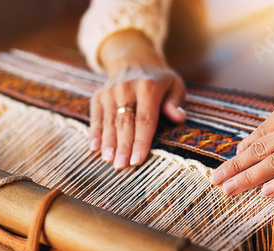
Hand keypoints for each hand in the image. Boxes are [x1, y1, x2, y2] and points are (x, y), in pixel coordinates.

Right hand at [90, 30, 185, 169]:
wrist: (134, 60)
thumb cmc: (159, 80)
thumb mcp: (174, 85)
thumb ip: (176, 102)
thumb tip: (179, 117)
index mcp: (148, 87)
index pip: (145, 119)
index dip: (141, 141)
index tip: (138, 160)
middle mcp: (126, 88)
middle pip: (125, 122)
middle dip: (123, 146)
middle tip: (121, 166)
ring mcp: (110, 91)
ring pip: (109, 121)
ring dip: (108, 142)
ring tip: (109, 160)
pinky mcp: (98, 95)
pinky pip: (96, 117)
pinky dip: (95, 133)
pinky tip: (94, 148)